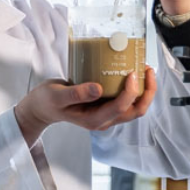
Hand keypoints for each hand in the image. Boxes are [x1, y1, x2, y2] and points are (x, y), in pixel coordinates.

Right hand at [14, 68, 156, 146]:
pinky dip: (135, 88)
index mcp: (93, 120)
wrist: (42, 107)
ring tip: (145, 69)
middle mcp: (104, 120)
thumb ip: (76, 93)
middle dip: (147, 92)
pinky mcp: (106, 107)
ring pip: (134, 107)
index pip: (120, 108)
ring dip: (144, 90)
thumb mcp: (57, 96)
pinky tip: (132, 73)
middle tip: (147, 69)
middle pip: (135, 111)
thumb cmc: (48, 101)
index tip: (130, 72)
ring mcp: (106, 115)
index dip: (130, 91)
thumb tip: (99, 89)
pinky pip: (127, 101)